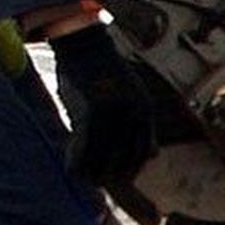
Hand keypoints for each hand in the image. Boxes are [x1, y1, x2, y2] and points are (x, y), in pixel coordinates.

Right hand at [50, 23, 158, 184]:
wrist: (84, 44)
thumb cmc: (104, 71)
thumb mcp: (132, 96)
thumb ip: (142, 126)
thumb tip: (154, 154)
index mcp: (145, 111)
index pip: (144, 154)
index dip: (130, 169)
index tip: (117, 176)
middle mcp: (132, 116)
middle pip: (125, 161)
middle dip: (110, 174)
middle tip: (95, 179)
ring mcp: (111, 116)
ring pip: (102, 159)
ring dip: (91, 171)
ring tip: (81, 174)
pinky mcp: (89, 114)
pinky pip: (84, 149)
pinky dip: (76, 161)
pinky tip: (71, 167)